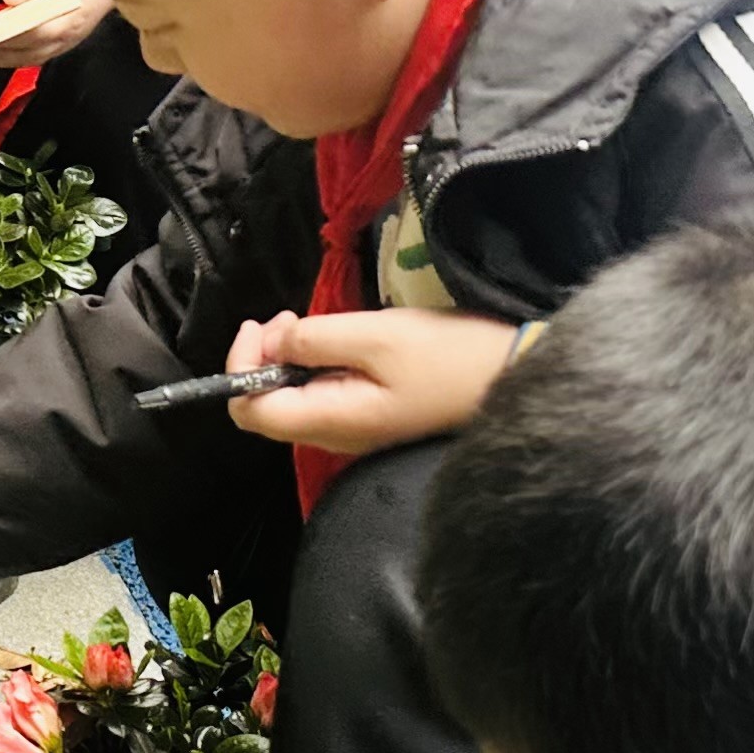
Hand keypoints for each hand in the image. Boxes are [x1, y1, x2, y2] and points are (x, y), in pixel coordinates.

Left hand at [0, 0, 113, 67]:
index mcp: (66, 20)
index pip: (27, 35)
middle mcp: (66, 38)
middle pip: (25, 53)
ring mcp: (67, 42)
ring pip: (30, 58)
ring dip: (3, 57)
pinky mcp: (66, 40)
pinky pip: (37, 54)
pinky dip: (16, 54)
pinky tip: (1, 48)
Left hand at [220, 308, 523, 459]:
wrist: (513, 378)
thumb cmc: (447, 358)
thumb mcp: (376, 336)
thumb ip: (315, 339)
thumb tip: (273, 343)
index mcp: (330, 420)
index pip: (250, 412)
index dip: (240, 369)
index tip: (260, 326)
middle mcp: (334, 435)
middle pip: (266, 408)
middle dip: (261, 359)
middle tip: (284, 317)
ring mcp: (354, 429)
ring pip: (293, 400)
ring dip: (286, 359)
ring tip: (303, 323)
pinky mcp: (371, 416)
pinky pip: (322, 395)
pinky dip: (312, 365)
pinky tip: (331, 340)